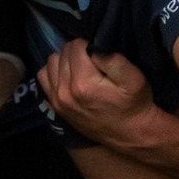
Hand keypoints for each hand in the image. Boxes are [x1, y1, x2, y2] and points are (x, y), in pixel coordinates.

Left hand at [37, 39, 157, 147]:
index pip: (76, 45)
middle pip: (64, 52)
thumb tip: (93, 46)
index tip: (100, 54)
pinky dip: (55, 72)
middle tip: (94, 61)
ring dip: (66, 60)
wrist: (129, 134)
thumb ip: (114, 60)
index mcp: (83, 83)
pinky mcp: (54, 105)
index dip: (90, 44)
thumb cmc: (134, 104)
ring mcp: (57, 100)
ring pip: (52, 61)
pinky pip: (44, 76)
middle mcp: (64, 91)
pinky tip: (69, 76)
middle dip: (78, 51)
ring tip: (82, 68)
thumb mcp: (134, 79)